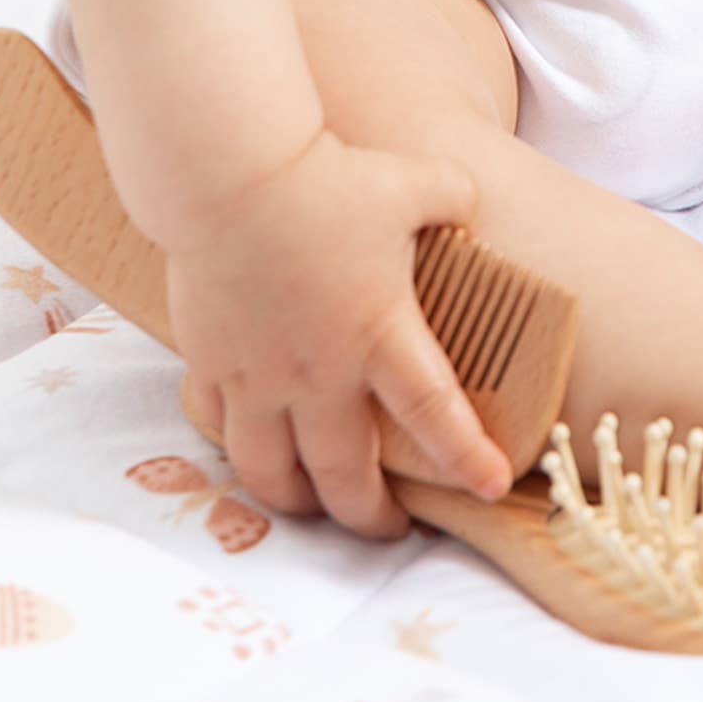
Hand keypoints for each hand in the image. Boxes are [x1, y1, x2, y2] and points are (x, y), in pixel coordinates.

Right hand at [161, 127, 513, 540]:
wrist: (233, 173)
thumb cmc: (328, 178)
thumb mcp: (409, 181)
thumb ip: (448, 194)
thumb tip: (470, 195)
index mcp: (379, 334)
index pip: (436, 414)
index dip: (466, 458)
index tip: (491, 485)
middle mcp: (319, 373)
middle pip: (346, 477)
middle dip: (370, 517)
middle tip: (390, 528)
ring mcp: (259, 375)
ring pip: (273, 474)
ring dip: (297, 501)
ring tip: (314, 505)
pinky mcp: (211, 361)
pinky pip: (220, 426)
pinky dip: (237, 445)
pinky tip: (249, 444)